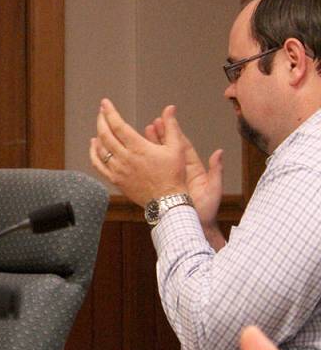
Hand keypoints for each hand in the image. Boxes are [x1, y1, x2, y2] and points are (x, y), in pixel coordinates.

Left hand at [89, 98, 186, 206]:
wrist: (167, 201)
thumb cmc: (173, 175)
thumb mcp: (177, 148)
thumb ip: (171, 126)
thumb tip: (169, 108)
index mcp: (139, 148)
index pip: (118, 125)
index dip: (110, 112)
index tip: (105, 103)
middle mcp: (125, 158)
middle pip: (106, 135)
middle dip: (102, 120)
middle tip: (102, 111)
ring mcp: (118, 170)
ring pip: (100, 149)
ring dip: (98, 134)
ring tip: (100, 125)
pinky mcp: (115, 180)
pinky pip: (98, 165)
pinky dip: (93, 153)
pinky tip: (94, 145)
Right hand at [145, 107, 224, 247]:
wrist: (194, 228)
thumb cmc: (206, 211)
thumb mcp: (213, 188)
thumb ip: (216, 170)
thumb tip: (219, 152)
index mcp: (192, 170)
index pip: (181, 146)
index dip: (171, 133)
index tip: (162, 121)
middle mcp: (179, 173)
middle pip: (167, 151)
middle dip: (157, 137)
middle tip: (149, 124)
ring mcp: (168, 180)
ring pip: (156, 161)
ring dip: (148, 148)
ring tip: (137, 135)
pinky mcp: (160, 190)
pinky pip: (150, 174)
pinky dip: (141, 165)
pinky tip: (131, 157)